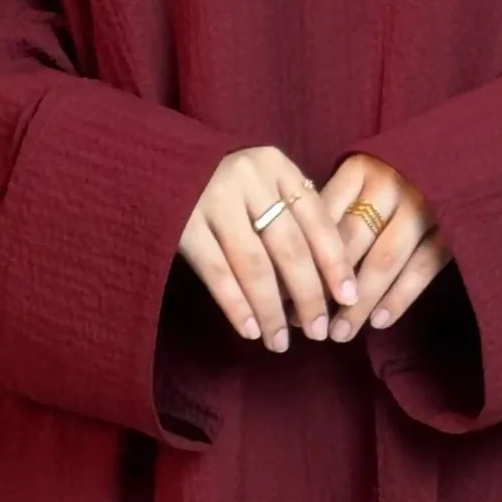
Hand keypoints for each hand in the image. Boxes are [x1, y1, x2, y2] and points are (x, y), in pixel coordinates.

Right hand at [176, 146, 358, 350]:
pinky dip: (236, 305)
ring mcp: (211, 197)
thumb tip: (328, 277)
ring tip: (280, 342)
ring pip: (255, 266)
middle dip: (308, 295)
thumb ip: (288, 211)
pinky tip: (249, 330)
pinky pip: (217, 273)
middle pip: (289, 247)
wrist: (152, 160)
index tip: (349, 298)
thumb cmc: (216, 179)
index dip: (335, 262)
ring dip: (271, 311)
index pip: (316, 219)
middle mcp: (247, 177)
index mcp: (275, 164)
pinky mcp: (182, 222)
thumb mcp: (258, 180)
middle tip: (319, 331)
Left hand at [313, 155, 449, 340]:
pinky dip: (399, 297)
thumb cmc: (398, 173)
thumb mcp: (362, 177)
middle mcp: (389, 184)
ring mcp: (422, 205)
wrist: (463, 156)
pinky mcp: (450, 226)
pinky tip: (379, 321)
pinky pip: (421, 268)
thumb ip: (335, 208)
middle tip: (307, 323)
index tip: (284, 295)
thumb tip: (295, 262)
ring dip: (360, 302)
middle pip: (350, 242)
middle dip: (326, 287)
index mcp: (359, 169)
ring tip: (340, 334)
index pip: (323, 219)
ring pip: (383, 261)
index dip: (302, 260)